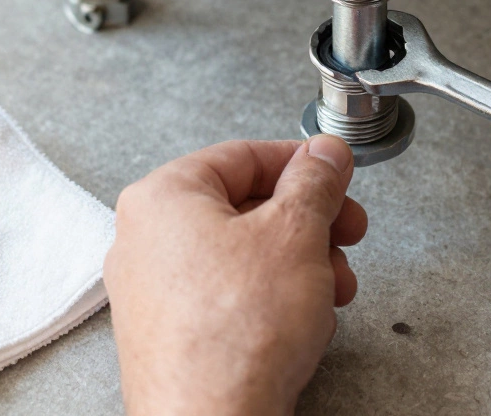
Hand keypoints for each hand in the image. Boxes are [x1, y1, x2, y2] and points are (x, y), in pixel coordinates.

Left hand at [105, 136, 365, 415]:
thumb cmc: (235, 335)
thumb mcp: (295, 233)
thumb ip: (314, 183)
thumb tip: (325, 155)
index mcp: (162, 199)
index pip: (243, 156)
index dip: (302, 163)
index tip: (336, 173)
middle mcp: (145, 241)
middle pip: (245, 208)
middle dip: (308, 225)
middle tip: (346, 232)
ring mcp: (153, 293)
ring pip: (242, 257)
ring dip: (299, 266)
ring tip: (332, 288)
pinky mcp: (171, 335)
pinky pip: (229, 299)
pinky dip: (272, 301)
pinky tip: (304, 322)